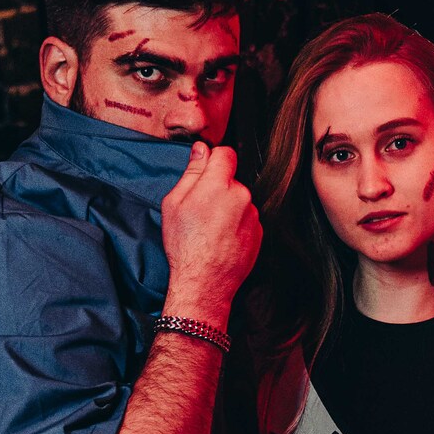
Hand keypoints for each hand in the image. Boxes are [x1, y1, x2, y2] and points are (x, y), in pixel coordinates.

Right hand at [161, 141, 261, 320]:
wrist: (204, 283)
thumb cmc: (185, 246)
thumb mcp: (174, 204)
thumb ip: (191, 173)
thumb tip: (200, 151)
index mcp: (219, 185)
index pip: (226, 153)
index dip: (214, 159)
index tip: (206, 170)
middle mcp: (241, 196)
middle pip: (232, 179)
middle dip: (218, 188)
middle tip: (201, 210)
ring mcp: (253, 215)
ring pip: (239, 200)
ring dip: (228, 207)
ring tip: (210, 229)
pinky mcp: (259, 232)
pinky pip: (246, 219)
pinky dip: (236, 224)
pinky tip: (221, 239)